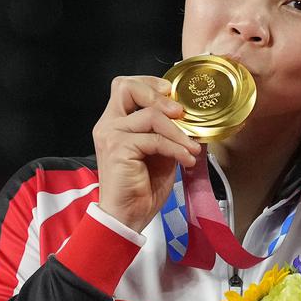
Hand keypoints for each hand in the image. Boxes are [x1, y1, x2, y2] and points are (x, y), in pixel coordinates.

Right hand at [92, 76, 200, 231]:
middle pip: (125, 87)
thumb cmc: (142, 188)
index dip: (149, 84)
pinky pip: (155, 139)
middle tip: (181, 114)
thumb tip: (192, 122)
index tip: (172, 94)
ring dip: (178, 132)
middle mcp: (108, 125)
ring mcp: (111, 135)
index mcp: (116, 122)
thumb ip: (168, 134)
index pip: (125, 86)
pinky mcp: (118, 148)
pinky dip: (176, 149)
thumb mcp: (161, 154)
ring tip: (192, 149)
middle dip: (158, 95)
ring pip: (150, 115)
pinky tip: (186, 160)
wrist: (128, 216)